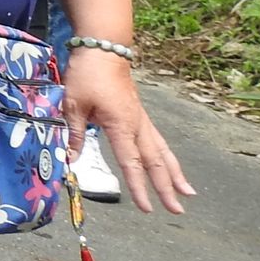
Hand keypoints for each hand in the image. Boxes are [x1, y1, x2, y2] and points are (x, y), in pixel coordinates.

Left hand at [65, 49, 195, 213]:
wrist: (104, 49)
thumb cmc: (87, 74)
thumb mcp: (72, 103)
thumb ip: (73, 132)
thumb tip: (70, 159)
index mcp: (121, 124)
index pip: (131, 162)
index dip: (139, 187)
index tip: (148, 208)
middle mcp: (137, 125)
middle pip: (155, 162)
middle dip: (166, 187)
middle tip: (177, 211)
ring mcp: (142, 120)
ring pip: (163, 152)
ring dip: (175, 173)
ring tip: (189, 194)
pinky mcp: (140, 116)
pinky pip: (158, 141)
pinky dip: (168, 158)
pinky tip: (172, 168)